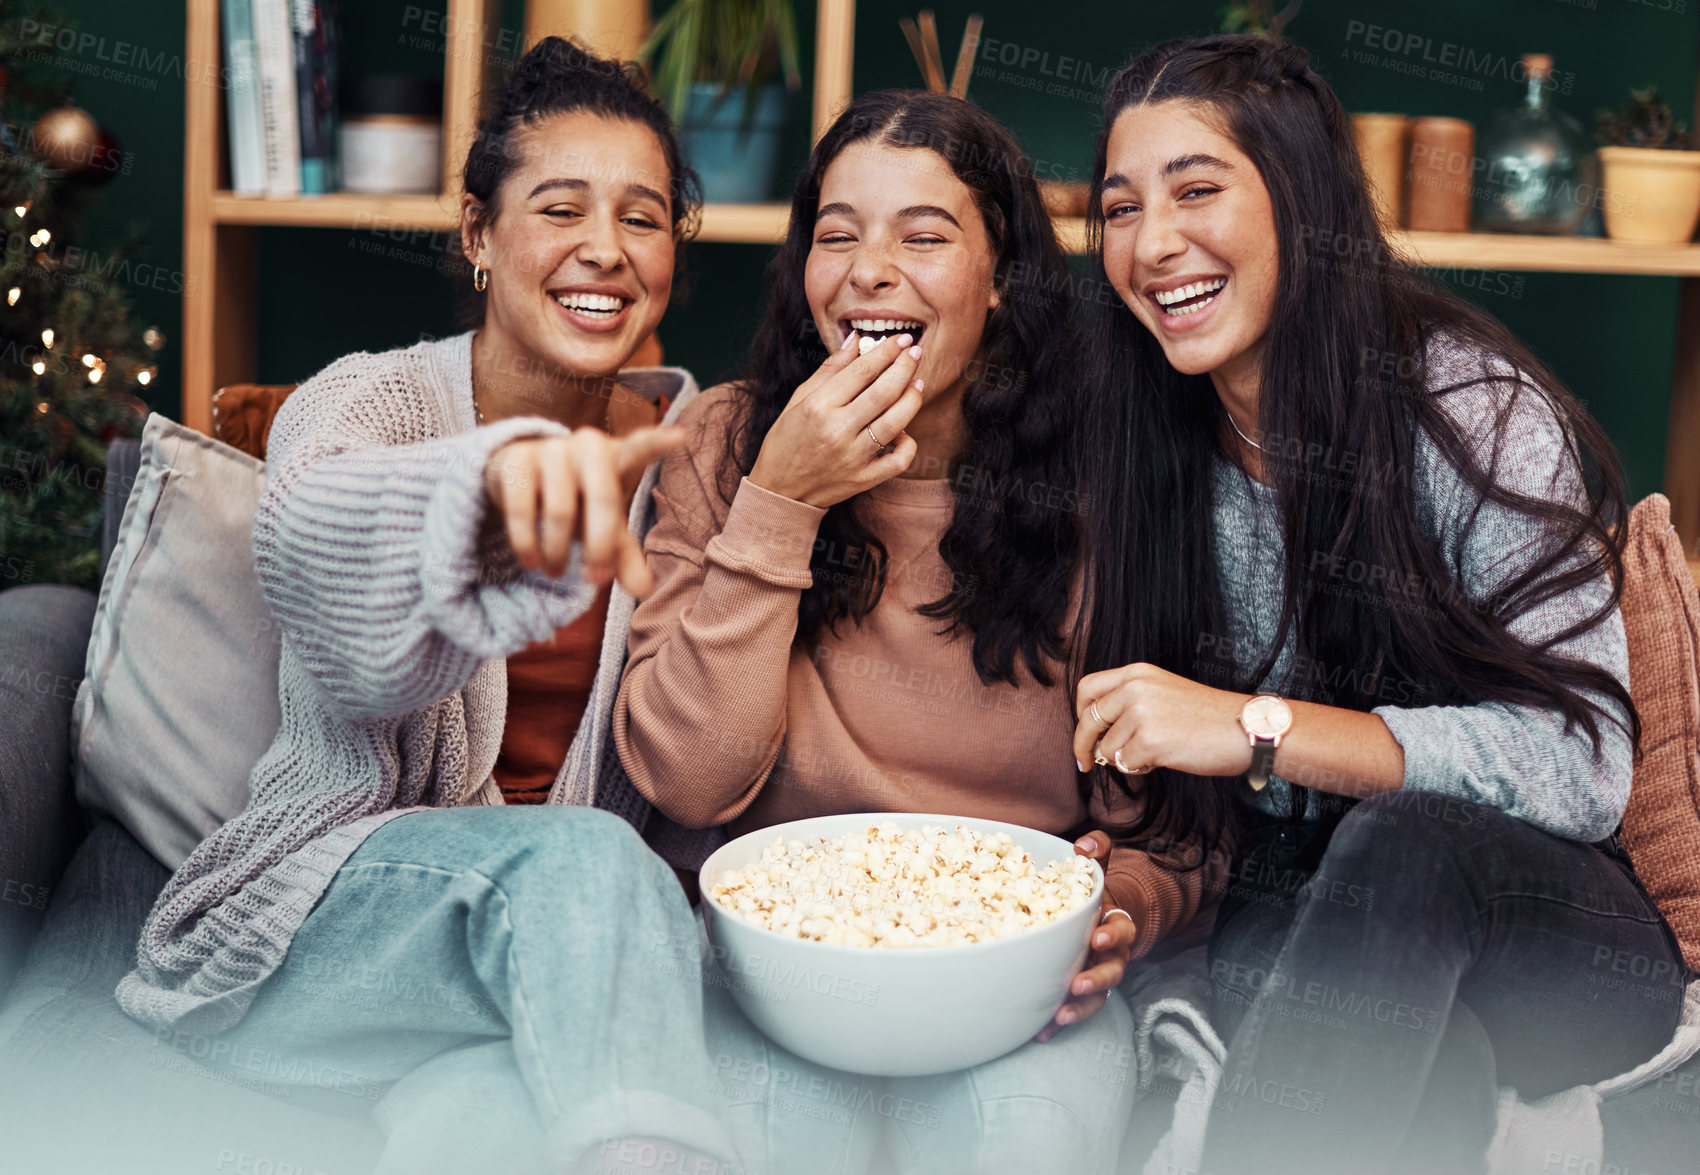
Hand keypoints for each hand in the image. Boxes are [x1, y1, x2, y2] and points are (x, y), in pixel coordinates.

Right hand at [484, 425, 684, 596]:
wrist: (520, 475)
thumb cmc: (578, 501)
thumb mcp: (604, 525)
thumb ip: (624, 555)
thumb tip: (646, 591)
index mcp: (618, 457)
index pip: (640, 448)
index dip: (657, 443)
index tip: (680, 436)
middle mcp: (588, 446)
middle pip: (603, 499)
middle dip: (600, 547)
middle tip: (595, 581)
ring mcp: (552, 449)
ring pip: (561, 511)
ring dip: (558, 552)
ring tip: (556, 572)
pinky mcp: (517, 459)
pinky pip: (522, 509)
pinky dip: (527, 544)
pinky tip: (530, 562)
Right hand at [746, 332, 924, 507]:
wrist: (780, 490)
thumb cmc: (787, 440)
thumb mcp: (799, 399)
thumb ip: (830, 369)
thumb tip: (855, 339)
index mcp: (819, 406)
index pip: (862, 371)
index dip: (886, 351)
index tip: (901, 339)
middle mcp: (838, 430)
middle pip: (884, 391)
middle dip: (905, 366)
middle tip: (915, 352)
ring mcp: (853, 457)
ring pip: (896, 421)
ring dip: (913, 398)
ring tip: (917, 383)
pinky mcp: (864, 479)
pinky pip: (899, 460)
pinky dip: (909, 444)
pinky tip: (904, 430)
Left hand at [1037, 830, 1134, 1041]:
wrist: (1108, 919)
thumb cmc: (1097, 894)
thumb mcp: (1101, 869)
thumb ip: (1097, 852)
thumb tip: (1084, 843)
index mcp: (1115, 923)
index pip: (1120, 929)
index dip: (1112, 934)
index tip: (1097, 938)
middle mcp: (1112, 954)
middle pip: (1112, 970)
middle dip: (1097, 979)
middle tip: (1078, 984)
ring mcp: (1099, 975)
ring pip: (1097, 996)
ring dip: (1080, 1007)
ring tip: (1060, 1016)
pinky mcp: (1082, 992)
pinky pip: (1075, 1009)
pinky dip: (1059, 1022)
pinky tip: (1040, 1032)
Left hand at [1074, 662, 1251, 777]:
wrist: (1245, 728)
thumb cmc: (1209, 717)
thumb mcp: (1165, 692)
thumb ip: (1131, 702)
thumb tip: (1097, 735)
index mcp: (1137, 672)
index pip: (1087, 688)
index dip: (1079, 713)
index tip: (1083, 730)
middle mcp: (1135, 688)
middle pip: (1088, 720)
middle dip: (1082, 746)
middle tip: (1085, 764)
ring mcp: (1141, 713)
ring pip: (1107, 748)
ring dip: (1123, 758)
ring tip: (1153, 754)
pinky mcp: (1149, 741)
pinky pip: (1125, 764)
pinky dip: (1138, 768)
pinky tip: (1160, 761)